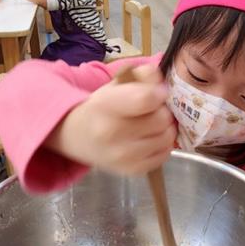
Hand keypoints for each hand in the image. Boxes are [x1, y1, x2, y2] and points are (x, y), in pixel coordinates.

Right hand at [48, 64, 175, 174]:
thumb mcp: (115, 85)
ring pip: (167, 137)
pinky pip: (164, 154)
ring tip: (152, 123)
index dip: (159, 93)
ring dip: (165, 128)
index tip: (158, 92)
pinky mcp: (132, 170)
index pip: (146, 99)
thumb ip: (140, 75)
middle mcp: (112, 134)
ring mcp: (123, 156)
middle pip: (162, 118)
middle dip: (162, 110)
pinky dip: (162, 144)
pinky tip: (149, 138)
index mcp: (106, 106)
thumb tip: (159, 78)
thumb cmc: (101, 108)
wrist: (78, 137)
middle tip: (152, 109)